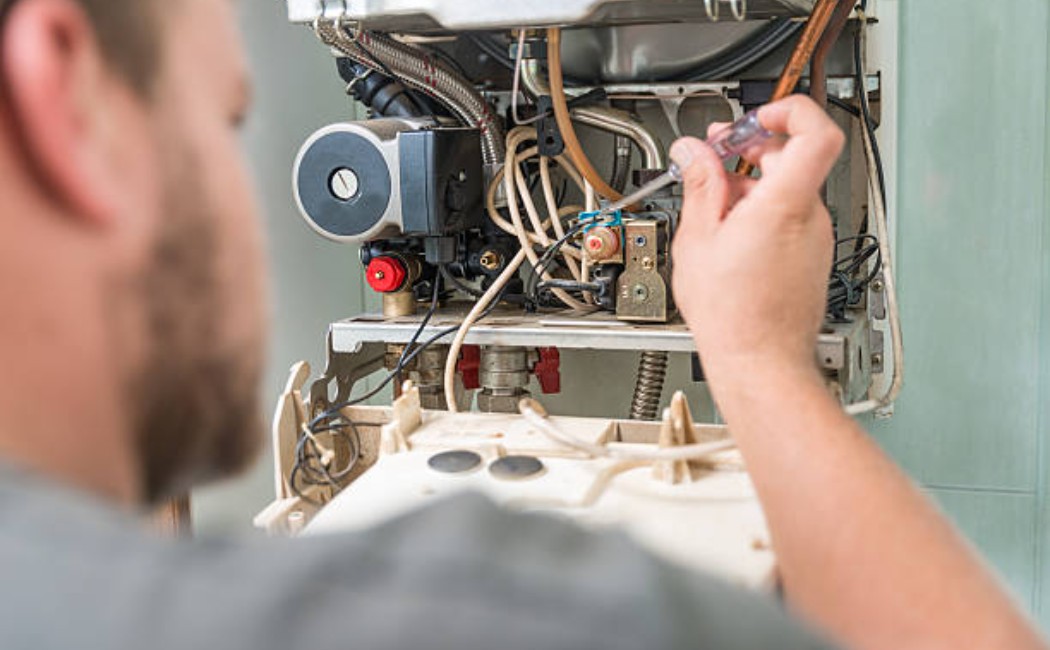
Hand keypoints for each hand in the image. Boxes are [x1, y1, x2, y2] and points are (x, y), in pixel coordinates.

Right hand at [670, 96, 844, 387]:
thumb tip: (693, 152)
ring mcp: (815, 238)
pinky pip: (791, 218)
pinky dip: (762, 212)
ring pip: (788, 190)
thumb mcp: (698, 239)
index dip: (789, 111)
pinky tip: (730, 233)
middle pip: (793, 158)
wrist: (759, 361)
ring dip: (751, 184)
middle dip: (752, 148)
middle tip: (714, 153)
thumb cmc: (733, 314)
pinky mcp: (811, 257)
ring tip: (713, 204)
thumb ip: (699, 185)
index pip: (817, 131)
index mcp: (785, 203)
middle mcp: (810, 217)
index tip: (758, 116)